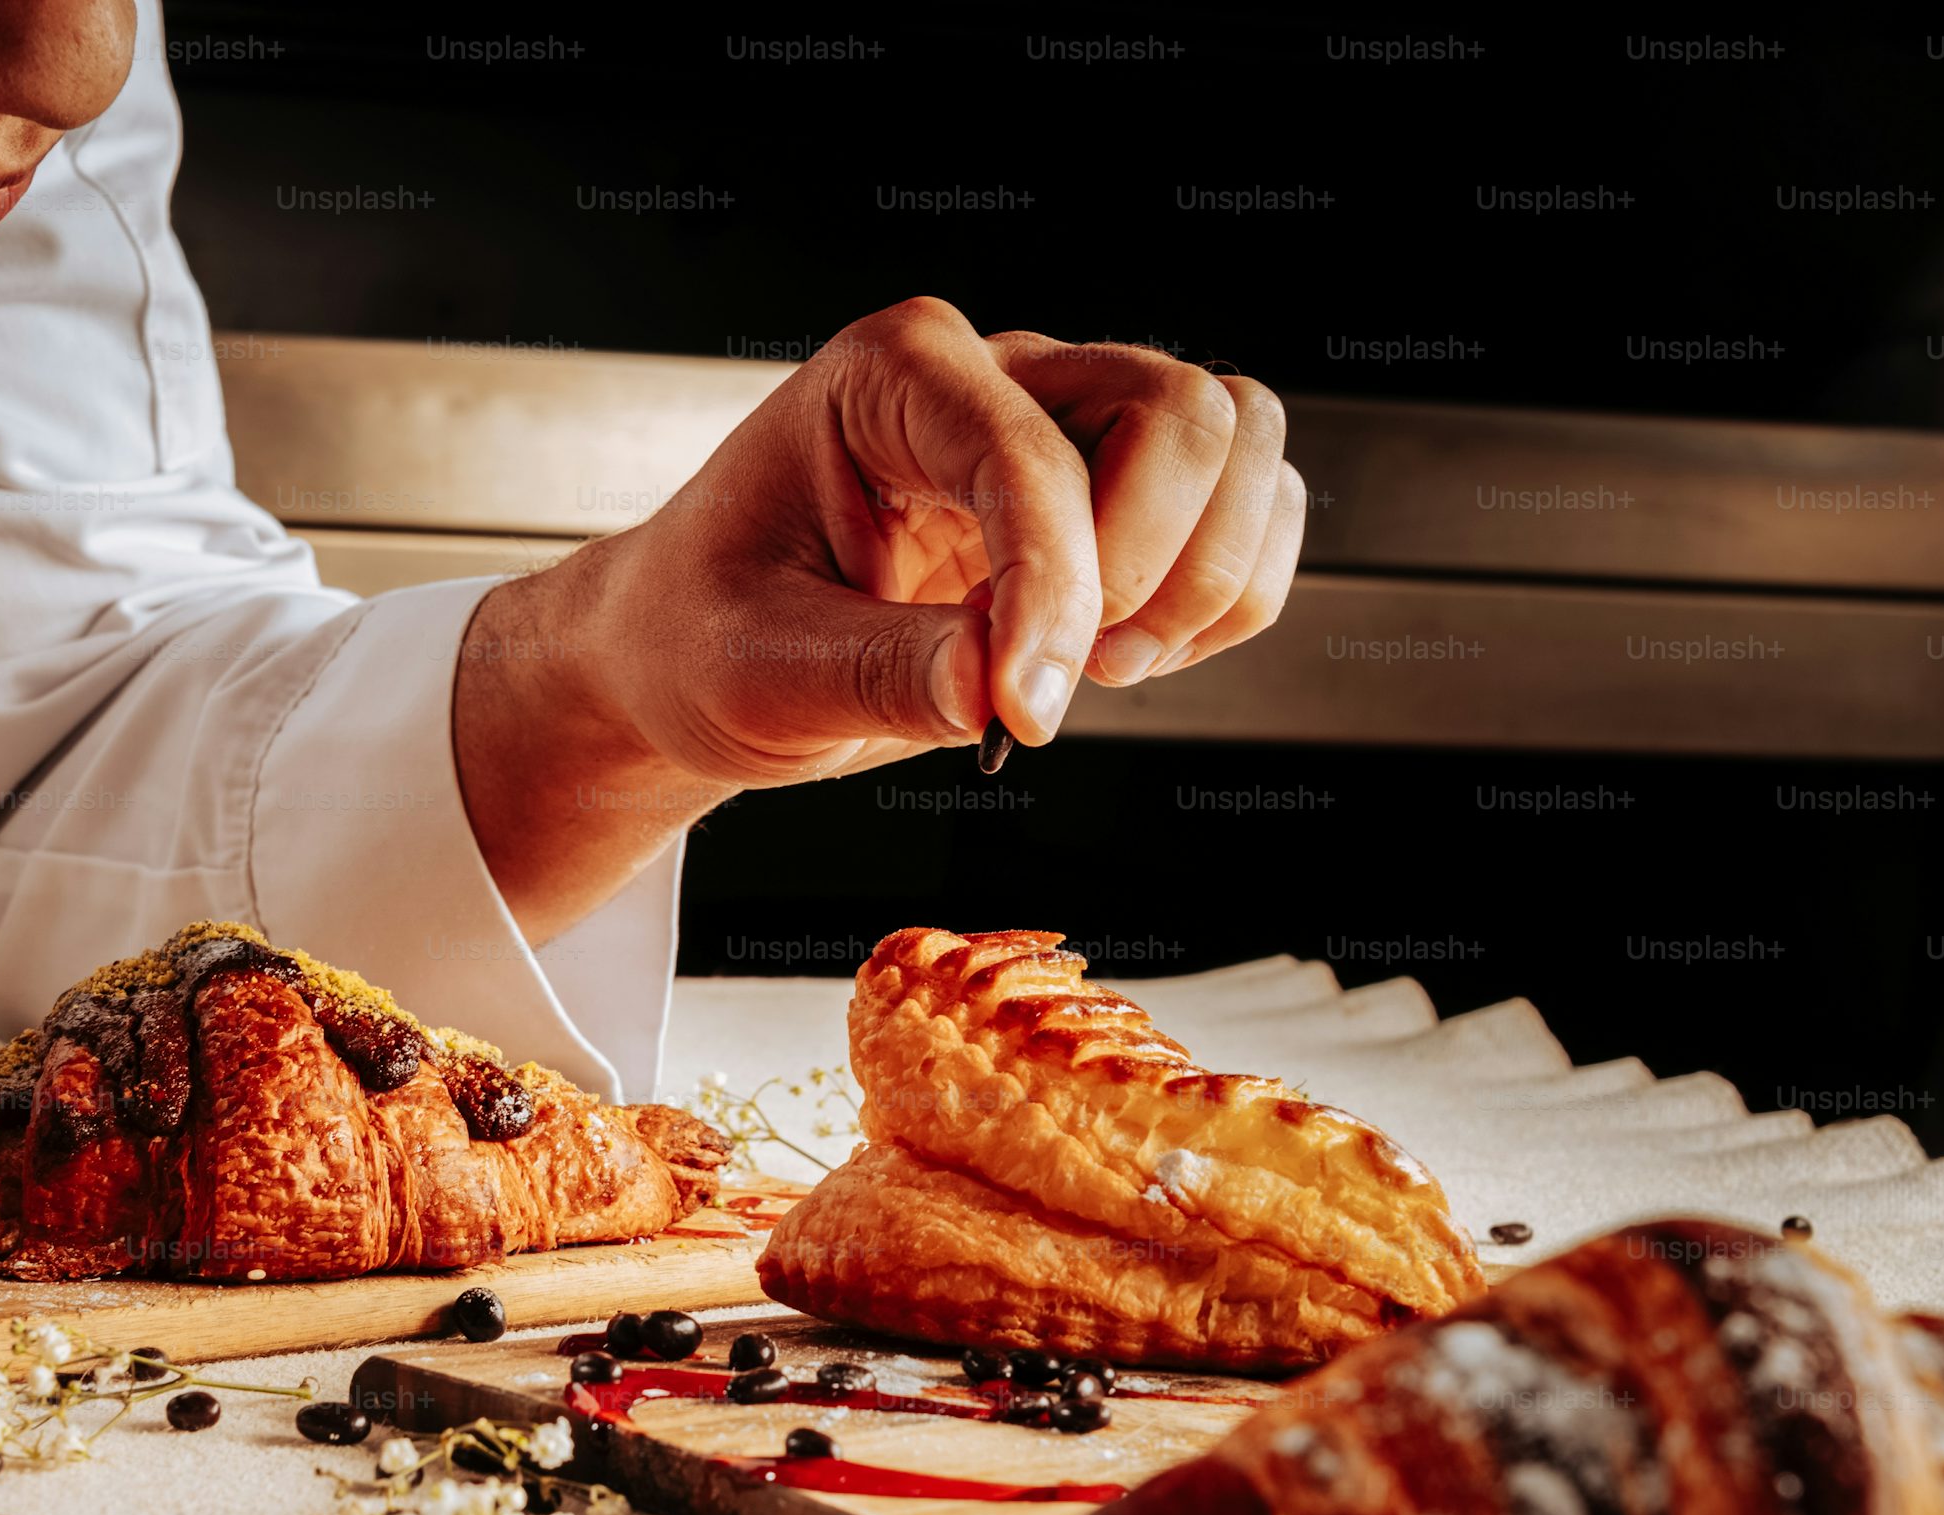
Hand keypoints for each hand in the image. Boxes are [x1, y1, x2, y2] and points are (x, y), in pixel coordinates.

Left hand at [458, 296, 1303, 934]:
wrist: (694, 658)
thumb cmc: (703, 637)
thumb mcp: (760, 672)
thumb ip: (883, 674)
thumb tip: (1004, 685)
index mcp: (894, 373)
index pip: (1032, 455)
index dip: (1056, 594)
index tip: (1024, 712)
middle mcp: (997, 374)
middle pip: (1187, 409)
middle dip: (1155, 563)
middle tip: (1068, 671)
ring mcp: (1066, 427)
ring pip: (1243, 445)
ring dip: (1207, 577)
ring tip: (1101, 666)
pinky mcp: (1111, 498)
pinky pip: (1250, 515)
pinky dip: (1224, 600)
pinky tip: (1122, 660)